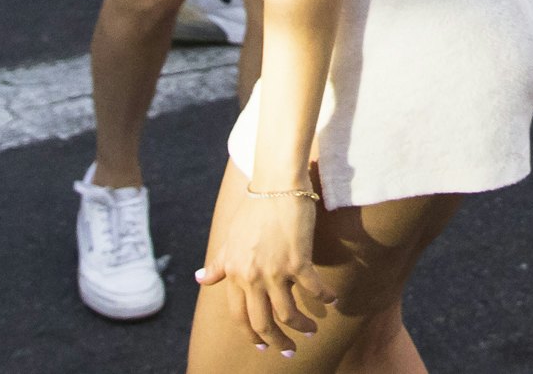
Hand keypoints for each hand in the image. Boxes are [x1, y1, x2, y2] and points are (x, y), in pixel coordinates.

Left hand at [197, 170, 327, 357]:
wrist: (276, 183)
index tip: (262, 344)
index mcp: (235, 273)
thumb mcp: (230, 238)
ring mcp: (275, 270)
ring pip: (288, 313)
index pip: (240, 316)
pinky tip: (332, 300)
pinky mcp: (298, 260)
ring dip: (301, 326)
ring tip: (311, 330)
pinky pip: (313, 289)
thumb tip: (200, 279)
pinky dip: (324, 298)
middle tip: (288, 350)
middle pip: (262, 322)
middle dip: (276, 342)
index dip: (251, 334)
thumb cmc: (254, 208)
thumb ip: (218, 263)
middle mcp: (252, 276)